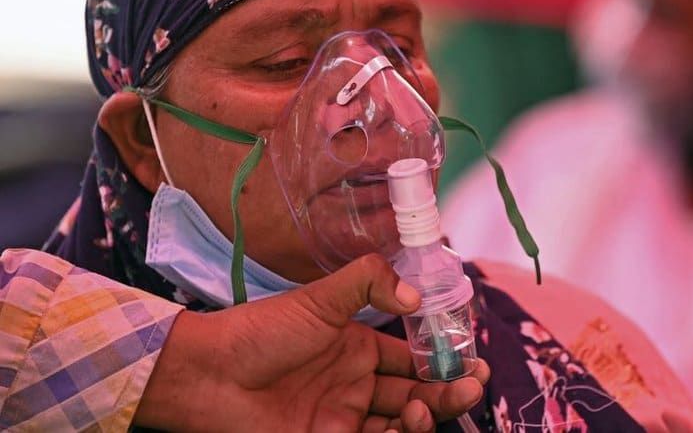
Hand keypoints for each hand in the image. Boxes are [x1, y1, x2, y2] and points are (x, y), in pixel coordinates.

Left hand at [135, 254, 489, 431]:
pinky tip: (410, 422)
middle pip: (416, 394)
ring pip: (401, 424)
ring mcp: (342, 419)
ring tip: (428, 406)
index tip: (472, 358)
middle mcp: (355, 385)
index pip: (412, 358)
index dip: (443, 360)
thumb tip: (416, 294)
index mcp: (357, 348)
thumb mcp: (318, 299)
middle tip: (474, 385)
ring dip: (426, 416)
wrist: (208, 375)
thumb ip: (368, 282)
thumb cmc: (261, 332)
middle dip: (449, 391)